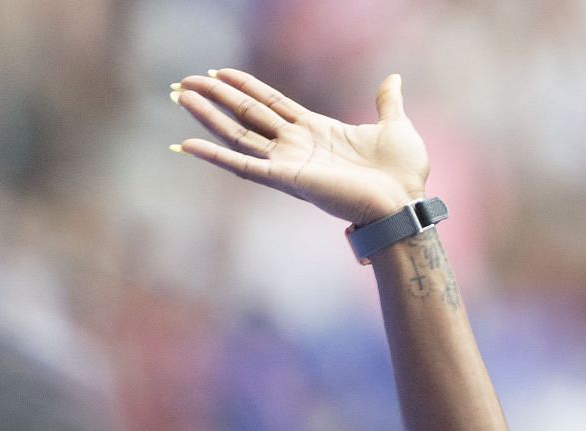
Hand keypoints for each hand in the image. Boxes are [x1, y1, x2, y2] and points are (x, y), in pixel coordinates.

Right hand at [171, 70, 428, 225]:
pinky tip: (188, 145)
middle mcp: (298, 145)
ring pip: (239, 133)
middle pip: (247, 113)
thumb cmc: (404, 173)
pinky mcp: (288, 180)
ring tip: (179, 96)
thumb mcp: (395, 126)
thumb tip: (393, 79)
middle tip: (184, 81)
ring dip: (208, 116)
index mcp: (317, 130)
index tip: (219, 72)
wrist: (406, 202)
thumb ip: (387, 101)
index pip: (271, 102)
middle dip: (216, 96)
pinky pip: (244, 166)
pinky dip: (216, 156)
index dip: (245, 86)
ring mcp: (290, 162)